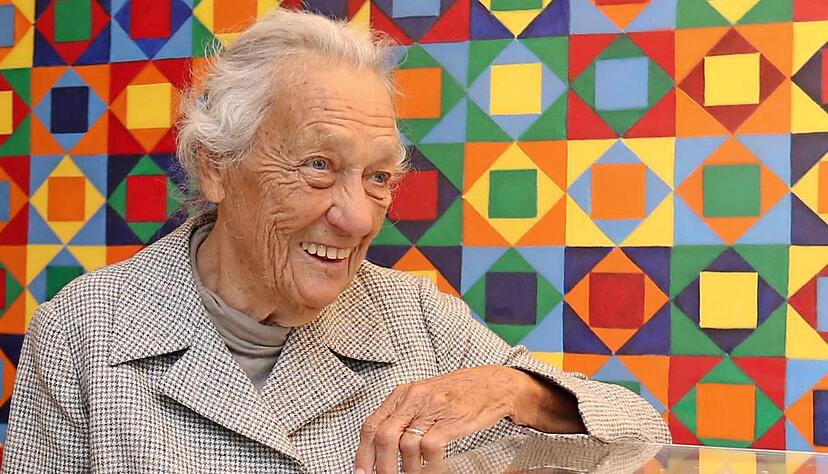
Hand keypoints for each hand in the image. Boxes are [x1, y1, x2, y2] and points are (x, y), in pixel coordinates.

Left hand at [353, 366, 583, 473]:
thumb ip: (403, 415)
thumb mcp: (425, 397)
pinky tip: (433, 471)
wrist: (494, 384)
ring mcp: (434, 408)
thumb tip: (381, 446)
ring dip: (406, 470)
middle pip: (384, 436)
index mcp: (403, 393)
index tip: (361, 471)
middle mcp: (414, 397)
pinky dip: (429, 466)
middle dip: (381, 466)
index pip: (372, 424)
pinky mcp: (452, 419)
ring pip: (405, 445)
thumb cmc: (458, 393)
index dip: (363, 452)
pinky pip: (431, 448)